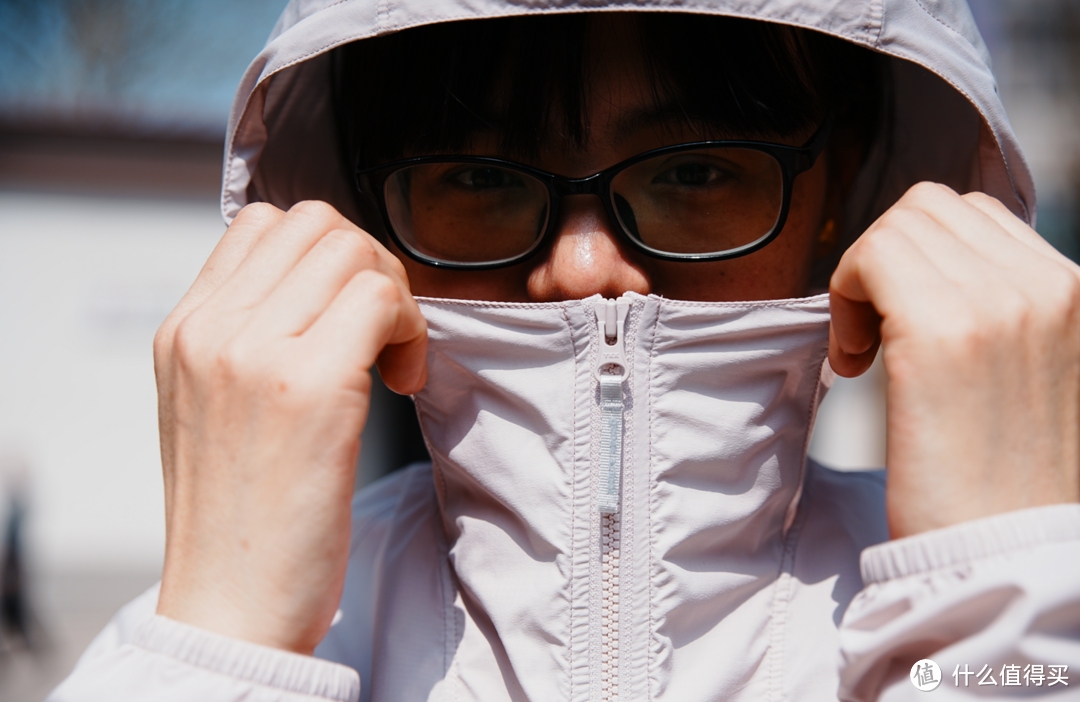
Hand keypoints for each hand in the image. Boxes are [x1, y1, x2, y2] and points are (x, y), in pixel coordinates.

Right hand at [153, 201, 426, 653]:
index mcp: (184, 330)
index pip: (265, 223)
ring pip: (354, 253)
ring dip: (395, 298)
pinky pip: (382, 300)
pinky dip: (410, 329)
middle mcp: (211, 330)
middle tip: (383, 336)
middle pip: (318, 224)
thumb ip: (246, 338)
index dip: (328, 256)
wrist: (230, 602)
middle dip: (371, 268)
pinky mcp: (310, 386)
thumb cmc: (239, 516)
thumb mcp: (210, 408)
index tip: (350, 316)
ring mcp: (255, 352)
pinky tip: (400, 380)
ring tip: (390, 362)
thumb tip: (318, 290)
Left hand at [828, 182, 1079, 538]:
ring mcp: (1000, 304)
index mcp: (1075, 294)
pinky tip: (854, 358)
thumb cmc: (1005, 480)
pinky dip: (844, 295)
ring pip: (898, 225)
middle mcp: (1048, 287)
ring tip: (866, 350)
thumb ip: (1008, 319)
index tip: (902, 323)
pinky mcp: (943, 333)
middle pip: (931, 209)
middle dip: (886, 261)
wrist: (1007, 554)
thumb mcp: (1038, 376)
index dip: (921, 260)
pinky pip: (872, 257)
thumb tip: (939, 276)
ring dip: (863, 279)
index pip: (977, 217)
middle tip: (874, 334)